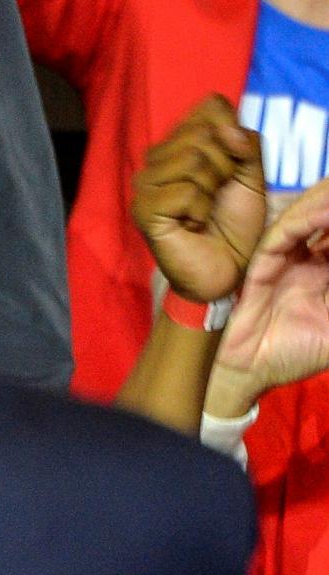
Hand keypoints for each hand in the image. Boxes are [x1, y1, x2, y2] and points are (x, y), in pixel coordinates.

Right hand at [131, 95, 266, 304]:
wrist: (226, 268)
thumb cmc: (234, 223)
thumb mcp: (251, 174)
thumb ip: (245, 143)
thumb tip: (226, 130)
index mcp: (181, 144)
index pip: (210, 106)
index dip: (232, 132)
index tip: (233, 165)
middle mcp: (157, 159)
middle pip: (202, 134)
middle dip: (225, 166)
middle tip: (217, 195)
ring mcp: (145, 185)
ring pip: (192, 161)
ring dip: (211, 190)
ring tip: (203, 211)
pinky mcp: (143, 210)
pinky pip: (185, 192)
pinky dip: (199, 211)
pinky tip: (191, 225)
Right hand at [212, 176, 328, 416]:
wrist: (252, 372)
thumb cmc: (296, 352)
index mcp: (327, 265)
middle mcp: (307, 253)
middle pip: (322, 211)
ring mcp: (284, 254)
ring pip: (308, 211)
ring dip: (326, 202)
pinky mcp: (261, 259)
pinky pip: (286, 230)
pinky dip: (309, 218)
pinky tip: (325, 214)